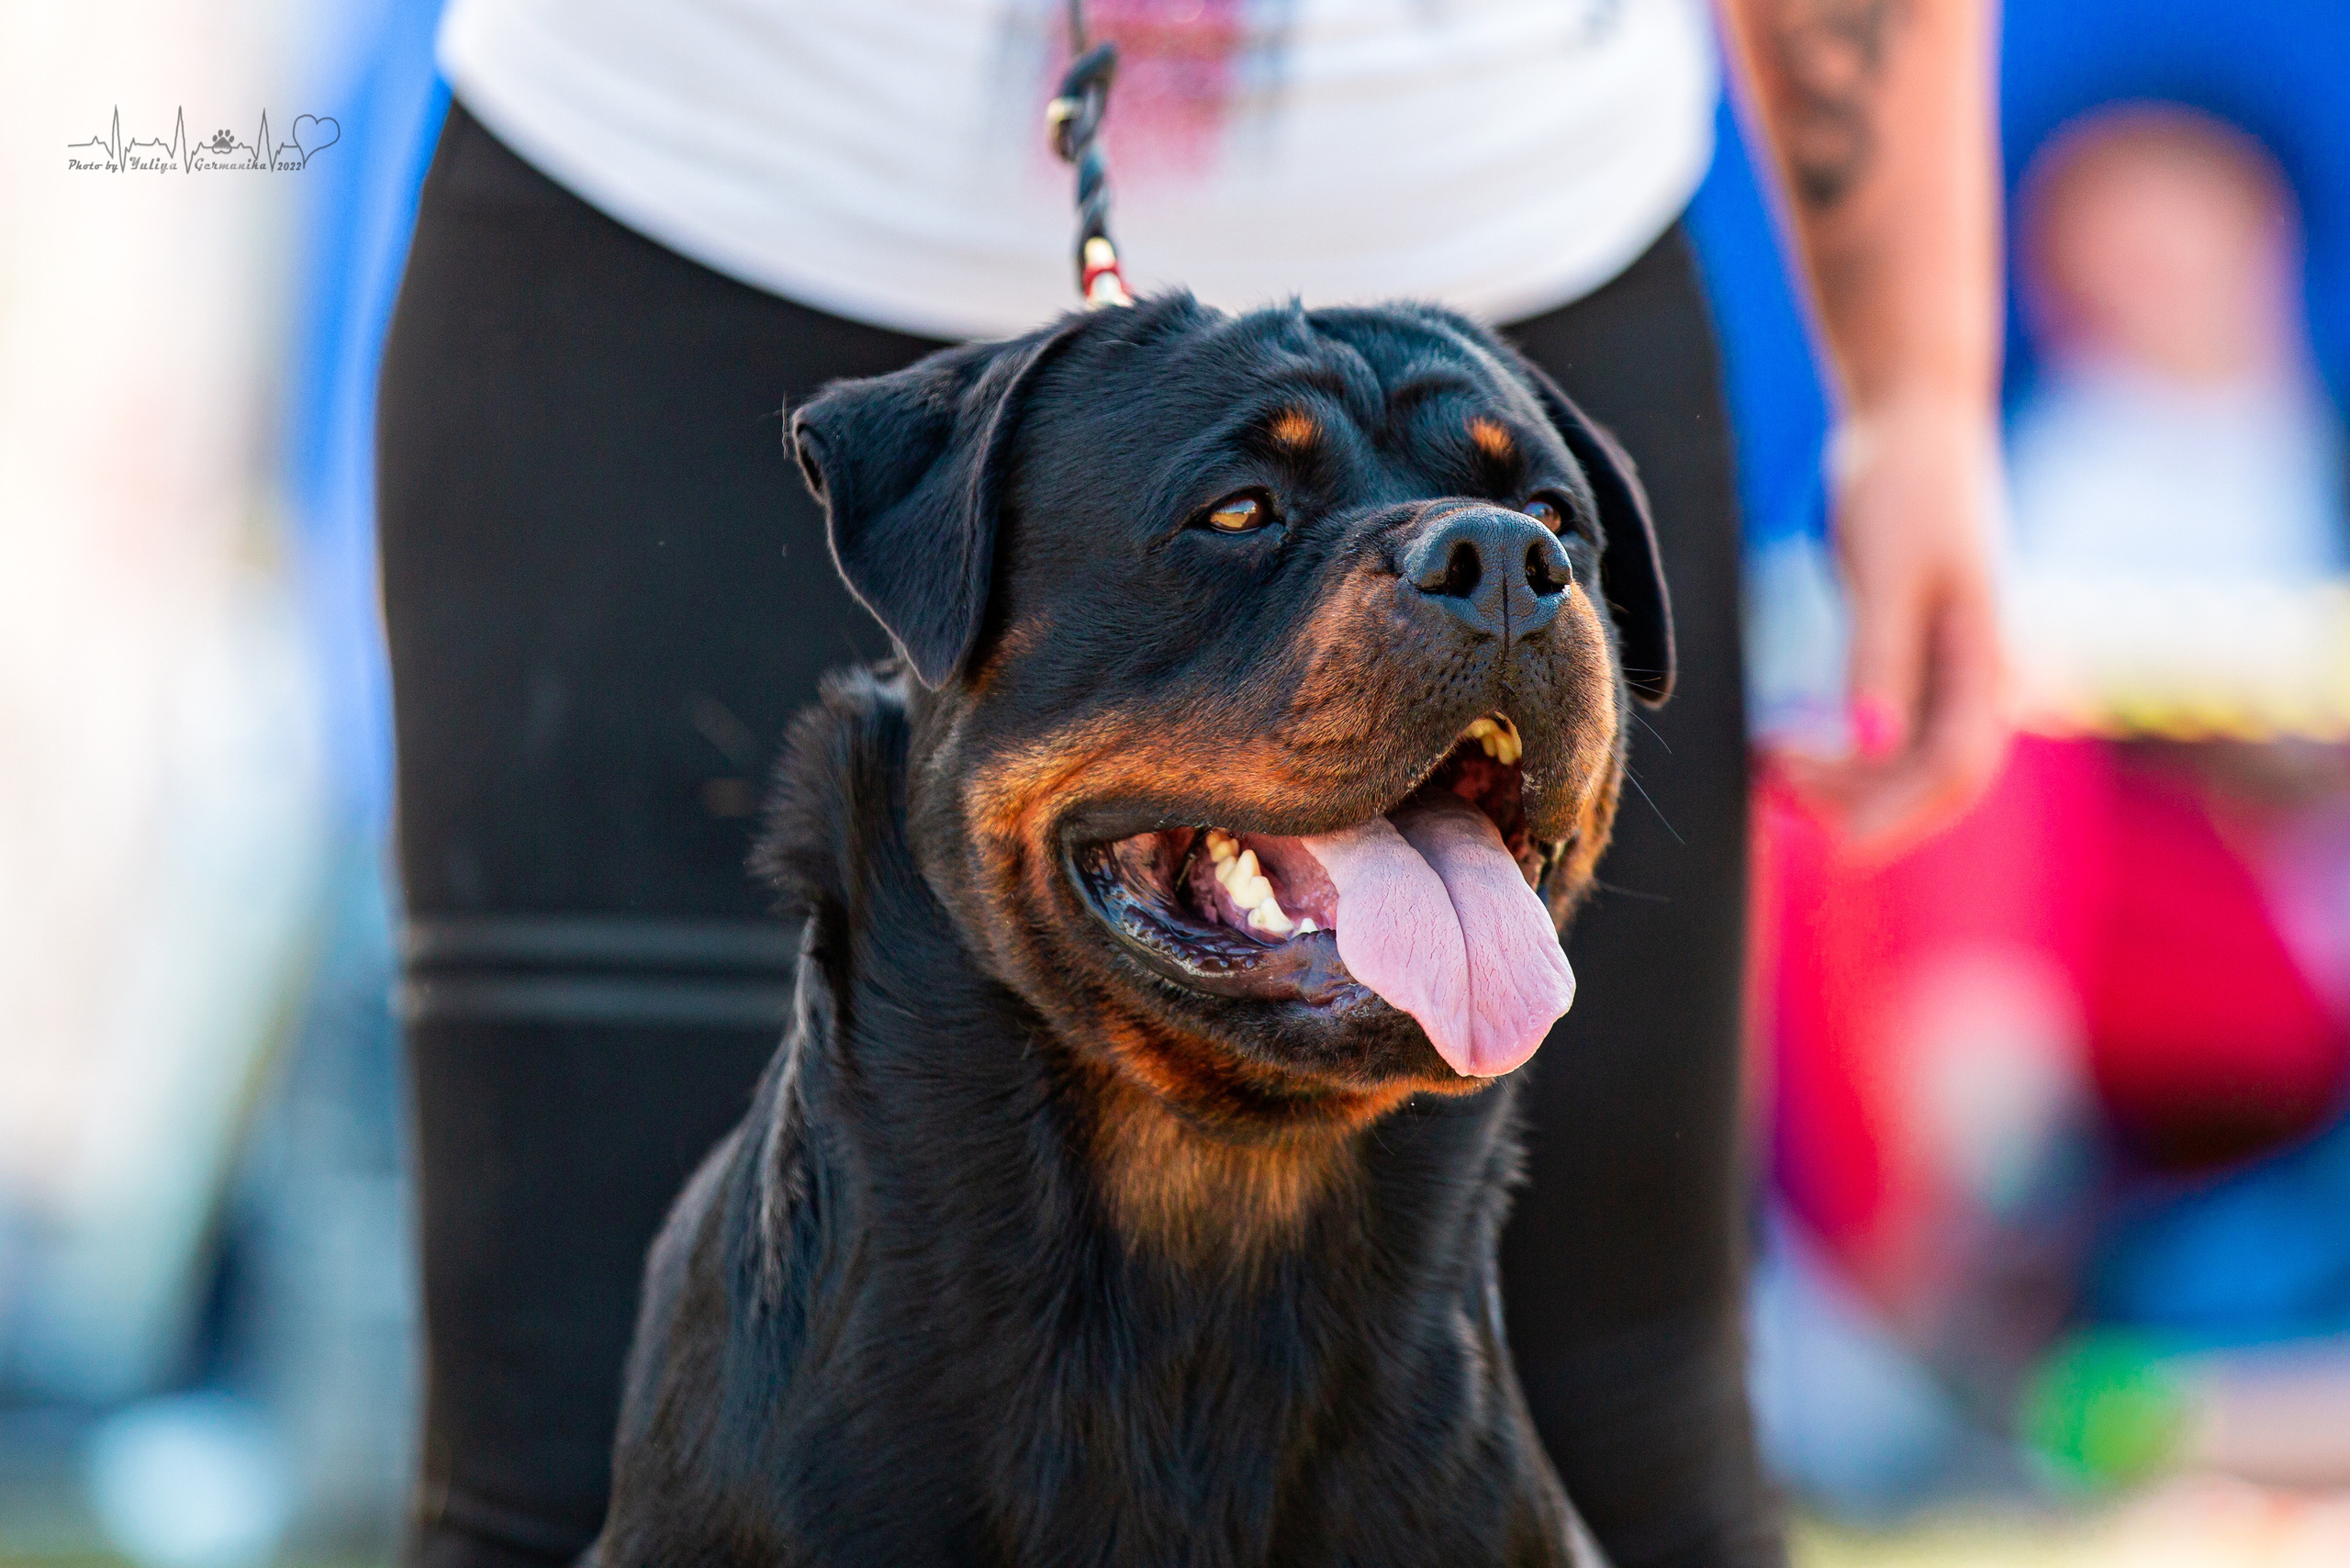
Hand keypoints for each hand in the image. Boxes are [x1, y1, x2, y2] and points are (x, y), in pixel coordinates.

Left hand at [1770, 396, 2011, 853]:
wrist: (1914, 419)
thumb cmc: (1905, 485)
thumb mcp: (1887, 570)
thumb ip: (1879, 658)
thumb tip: (1870, 745)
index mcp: (1986, 657)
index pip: (1955, 770)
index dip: (1898, 817)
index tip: (1833, 845)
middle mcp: (1979, 672)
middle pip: (1929, 775)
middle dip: (1857, 801)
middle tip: (1772, 790)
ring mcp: (1951, 664)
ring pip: (1905, 757)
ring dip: (1843, 782)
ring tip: (1769, 772)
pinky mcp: (1918, 652)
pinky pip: (1888, 727)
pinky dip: (1840, 752)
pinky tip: (1786, 747)